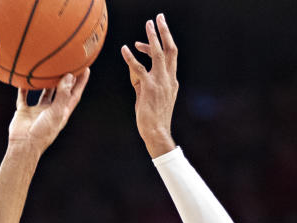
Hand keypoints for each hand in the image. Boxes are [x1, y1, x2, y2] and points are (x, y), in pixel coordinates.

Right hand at [7, 69, 89, 155]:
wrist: (24, 145)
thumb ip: (63, 94)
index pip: (75, 94)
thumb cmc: (43, 132)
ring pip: (43, 93)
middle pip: (61, 91)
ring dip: (46, 82)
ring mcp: (37, 111)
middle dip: (65, 78)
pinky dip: (23, 88)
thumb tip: (69, 76)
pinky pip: (23, 97)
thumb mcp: (56, 112)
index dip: (81, 82)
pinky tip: (24, 78)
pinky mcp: (24, 111)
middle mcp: (51, 110)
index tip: (86, 68)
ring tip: (49, 67)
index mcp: (62, 112)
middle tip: (68, 63)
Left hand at [121, 13, 177, 157]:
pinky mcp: (148, 88)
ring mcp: (159, 82)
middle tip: (159, 17)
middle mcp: (168, 78)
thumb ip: (142, 82)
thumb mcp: (149, 97)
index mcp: (172, 80)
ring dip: (152, 37)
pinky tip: (125, 48)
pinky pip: (139, 69)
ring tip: (148, 23)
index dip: (162, 44)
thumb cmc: (152, 118)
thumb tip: (134, 72)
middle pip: (170, 49)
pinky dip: (131, 58)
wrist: (156, 132)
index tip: (150, 39)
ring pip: (158, 54)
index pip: (170, 56)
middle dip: (164, 32)